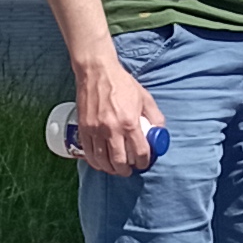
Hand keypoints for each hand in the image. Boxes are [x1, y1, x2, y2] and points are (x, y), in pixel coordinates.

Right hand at [73, 55, 163, 174]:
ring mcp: (95, 130)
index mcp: (129, 122)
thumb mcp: (145, 98)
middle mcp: (112, 129)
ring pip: (102, 161)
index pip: (139, 152)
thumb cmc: (122, 84)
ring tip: (116, 169)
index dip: (143, 162)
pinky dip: (95, 162)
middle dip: (126, 170)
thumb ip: (155, 116)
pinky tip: (101, 162)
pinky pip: (89, 153)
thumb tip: (159, 132)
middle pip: (119, 162)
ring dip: (110, 169)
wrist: (96, 72)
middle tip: (129, 170)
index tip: (143, 163)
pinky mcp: (83, 129)